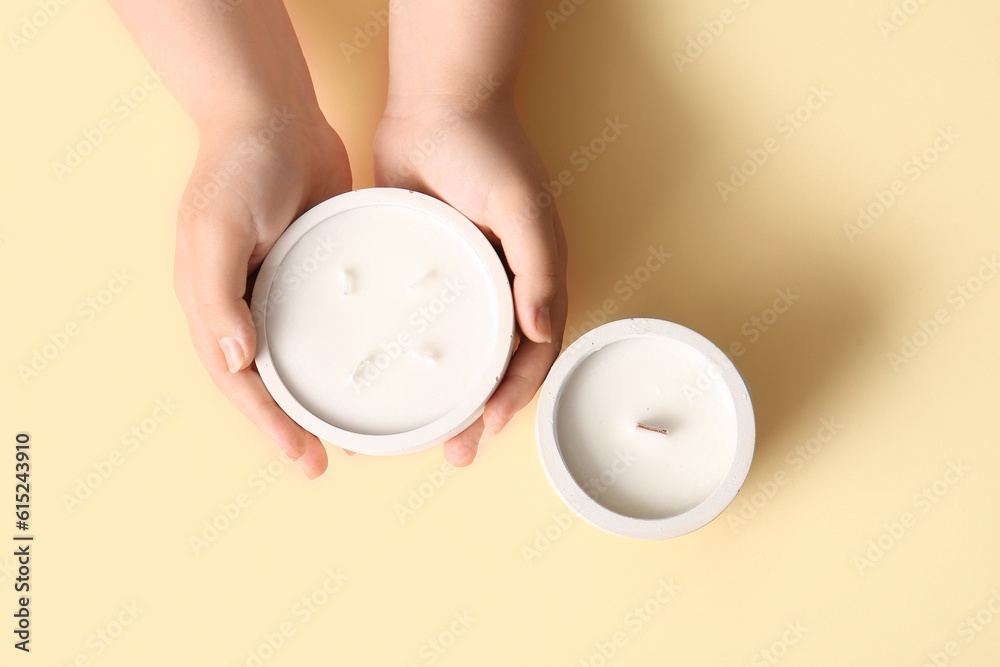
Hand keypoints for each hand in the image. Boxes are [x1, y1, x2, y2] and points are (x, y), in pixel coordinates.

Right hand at [173, 110, 351, 478]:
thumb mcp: (218, 231)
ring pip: (299, 359)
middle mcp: (246, 304)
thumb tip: (239, 362)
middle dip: (295, 425)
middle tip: (329, 462)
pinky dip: (342, 352)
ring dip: (320, 396)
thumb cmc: (239, 169)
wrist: (275, 114)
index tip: (305, 459)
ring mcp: (283, 288)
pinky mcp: (317, 270)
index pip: (241, 382)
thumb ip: (218, 297)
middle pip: (269, 382)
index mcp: (215, 304)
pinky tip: (370, 368)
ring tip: (353, 432)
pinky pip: (327, 323)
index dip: (270, 425)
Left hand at [373, 95, 568, 465]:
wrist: (435, 105)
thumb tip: (543, 331)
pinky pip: (413, 324)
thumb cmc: (489, 152)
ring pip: (450, 356)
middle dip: (475, 415)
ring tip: (409, 436)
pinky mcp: (419, 273)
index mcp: (529, 283)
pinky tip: (380, 379)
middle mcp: (497, 291)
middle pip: (490, 368)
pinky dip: (403, 357)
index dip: (515, 396)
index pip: (531, 356)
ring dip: (438, 397)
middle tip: (452, 454)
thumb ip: (538, 268)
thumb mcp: (522, 208)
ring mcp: (456, 285)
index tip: (487, 428)